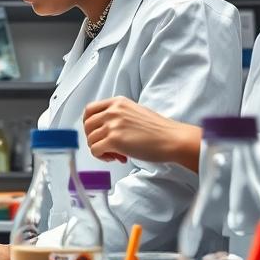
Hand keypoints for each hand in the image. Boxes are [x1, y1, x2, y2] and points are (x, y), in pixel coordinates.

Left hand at [82, 97, 201, 170]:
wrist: (172, 139)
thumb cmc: (159, 130)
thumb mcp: (134, 112)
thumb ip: (118, 116)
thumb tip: (104, 129)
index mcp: (118, 102)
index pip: (89, 110)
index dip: (89, 124)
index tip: (96, 133)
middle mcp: (113, 111)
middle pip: (87, 125)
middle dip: (94, 138)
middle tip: (107, 146)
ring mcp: (112, 125)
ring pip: (90, 140)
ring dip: (100, 150)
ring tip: (116, 154)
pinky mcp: (114, 140)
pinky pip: (95, 150)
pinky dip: (102, 157)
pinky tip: (117, 157)